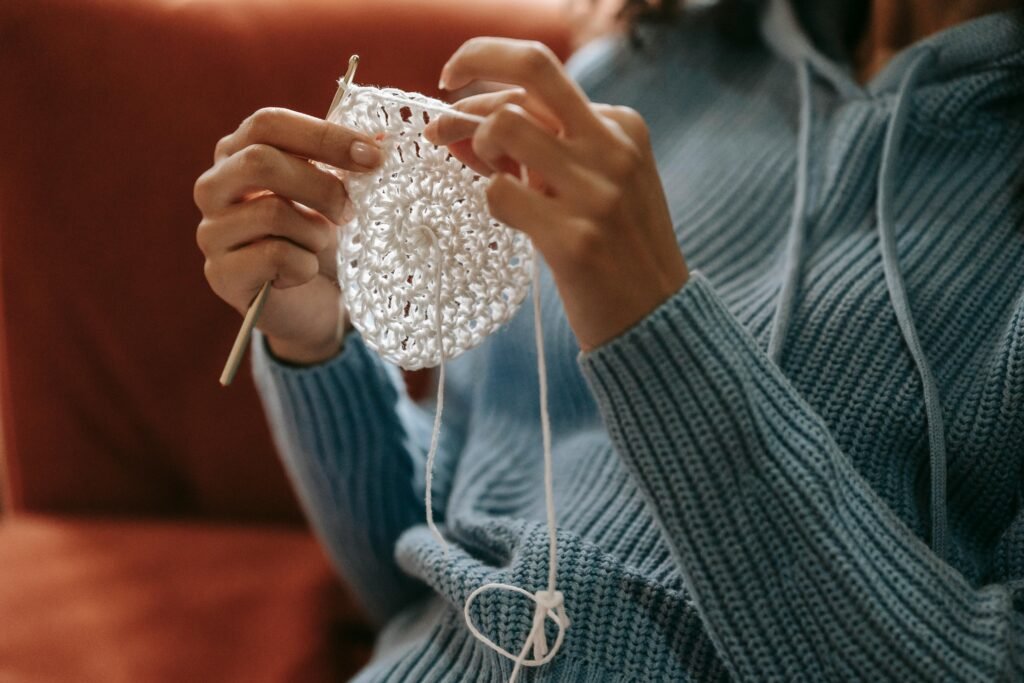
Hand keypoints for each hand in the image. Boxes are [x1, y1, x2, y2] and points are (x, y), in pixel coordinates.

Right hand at [194, 108, 381, 363]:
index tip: (372, 156)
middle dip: (320, 186)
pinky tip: (301, 274)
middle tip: (350, 211)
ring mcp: (211, 231)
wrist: (312, 302)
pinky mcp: (221, 273)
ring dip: (316, 233)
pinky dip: (304, 266)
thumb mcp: (333, 191)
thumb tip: (381, 137)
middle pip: (261, 161)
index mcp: (238, 153)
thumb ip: (347, 160)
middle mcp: (214, 187)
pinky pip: (274, 256)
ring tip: (318, 247)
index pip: (268, 124)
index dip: (323, 135)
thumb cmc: (317, 237)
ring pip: (272, 212)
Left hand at [425, 38, 687, 351]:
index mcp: (623, 126)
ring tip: (485, 171)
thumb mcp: (603, 182)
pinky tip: (507, 218)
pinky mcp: (575, 240)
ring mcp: (596, 193)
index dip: (488, 84)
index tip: (456, 100)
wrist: (656, 319)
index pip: (542, 81)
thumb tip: (472, 120)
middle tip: (441, 85)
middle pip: (531, 68)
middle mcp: (613, 149)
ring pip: (506, 126)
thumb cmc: (619, 249)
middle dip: (473, 58)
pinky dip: (490, 200)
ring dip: (478, 143)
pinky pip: (500, 193)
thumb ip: (553, 148)